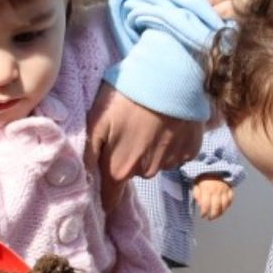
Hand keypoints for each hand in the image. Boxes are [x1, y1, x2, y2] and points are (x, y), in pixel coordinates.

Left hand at [90, 83, 204, 183]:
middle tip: (128, 130)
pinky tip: (167, 123)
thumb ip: (88, 154)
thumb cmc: (127, 97)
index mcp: (120, 170)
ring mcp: (171, 162)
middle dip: (128, 158)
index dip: (106, 194)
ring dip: (150, 149)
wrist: (170, 76)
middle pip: (133, 173)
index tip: (104, 184)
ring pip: (154, 162)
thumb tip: (81, 181)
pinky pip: (176, 153)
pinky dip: (171, 142)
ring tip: (148, 122)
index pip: (111, 196)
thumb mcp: (97, 121)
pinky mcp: (191, 150)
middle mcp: (147, 172)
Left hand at [191, 176, 235, 220]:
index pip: (206, 205)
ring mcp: (225, 190)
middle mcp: (217, 190)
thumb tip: (199, 204)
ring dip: (221, 212)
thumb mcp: (195, 182)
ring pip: (225, 205)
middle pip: (217, 207)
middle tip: (210, 218)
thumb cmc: (203, 175)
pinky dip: (228, 205)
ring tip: (216, 215)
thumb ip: (196, 193)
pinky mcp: (230, 188)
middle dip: (213, 215)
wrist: (215, 165)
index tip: (202, 216)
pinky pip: (231, 199)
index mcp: (207, 189)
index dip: (204, 212)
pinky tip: (223, 208)